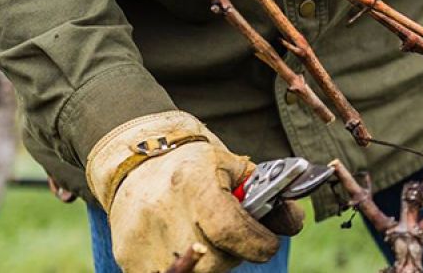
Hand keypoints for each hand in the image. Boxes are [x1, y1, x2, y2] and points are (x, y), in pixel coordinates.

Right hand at [86, 111, 303, 272]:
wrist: (135, 160)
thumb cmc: (194, 164)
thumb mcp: (235, 167)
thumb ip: (270, 195)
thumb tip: (293, 224)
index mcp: (194, 182)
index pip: (229, 229)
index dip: (257, 242)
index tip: (269, 244)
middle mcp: (164, 212)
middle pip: (215, 260)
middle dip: (235, 253)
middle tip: (236, 237)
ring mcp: (143, 239)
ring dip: (213, 262)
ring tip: (210, 239)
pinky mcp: (129, 257)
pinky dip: (189, 267)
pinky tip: (189, 246)